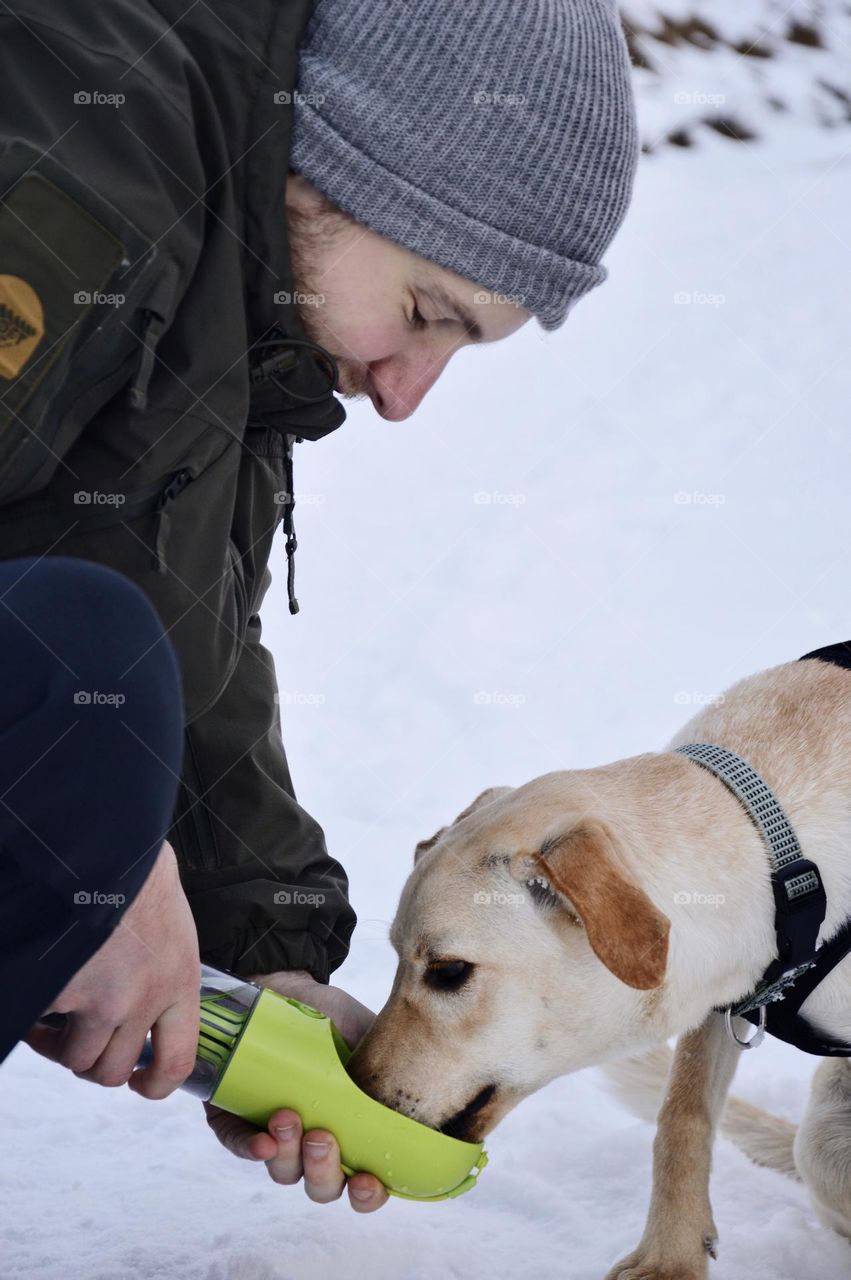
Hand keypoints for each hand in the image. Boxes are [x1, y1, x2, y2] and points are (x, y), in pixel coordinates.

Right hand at [25, 840, 200, 1098]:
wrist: (104, 845)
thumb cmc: (138, 874)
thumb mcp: (172, 927)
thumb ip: (163, 973)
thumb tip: (146, 1006)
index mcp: (179, 980)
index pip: (178, 1060)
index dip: (157, 1084)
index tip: (140, 1083)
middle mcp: (143, 998)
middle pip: (113, 1071)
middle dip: (92, 1062)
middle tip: (78, 1039)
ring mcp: (98, 998)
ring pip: (74, 1057)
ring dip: (59, 1044)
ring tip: (52, 1017)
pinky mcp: (59, 990)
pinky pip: (39, 1023)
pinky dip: (34, 1015)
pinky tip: (40, 987)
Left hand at [205, 970, 388, 1212]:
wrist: (287, 983)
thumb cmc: (334, 1017)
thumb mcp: (370, 1039)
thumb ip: (393, 1068)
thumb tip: (427, 1087)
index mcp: (353, 1132)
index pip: (365, 1184)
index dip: (368, 1195)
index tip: (368, 1180)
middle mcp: (315, 1142)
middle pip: (322, 1187)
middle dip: (324, 1171)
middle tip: (322, 1136)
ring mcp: (274, 1134)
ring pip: (283, 1171)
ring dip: (288, 1154)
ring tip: (287, 1116)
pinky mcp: (235, 1118)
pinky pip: (239, 1145)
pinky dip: (249, 1148)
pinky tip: (262, 1139)